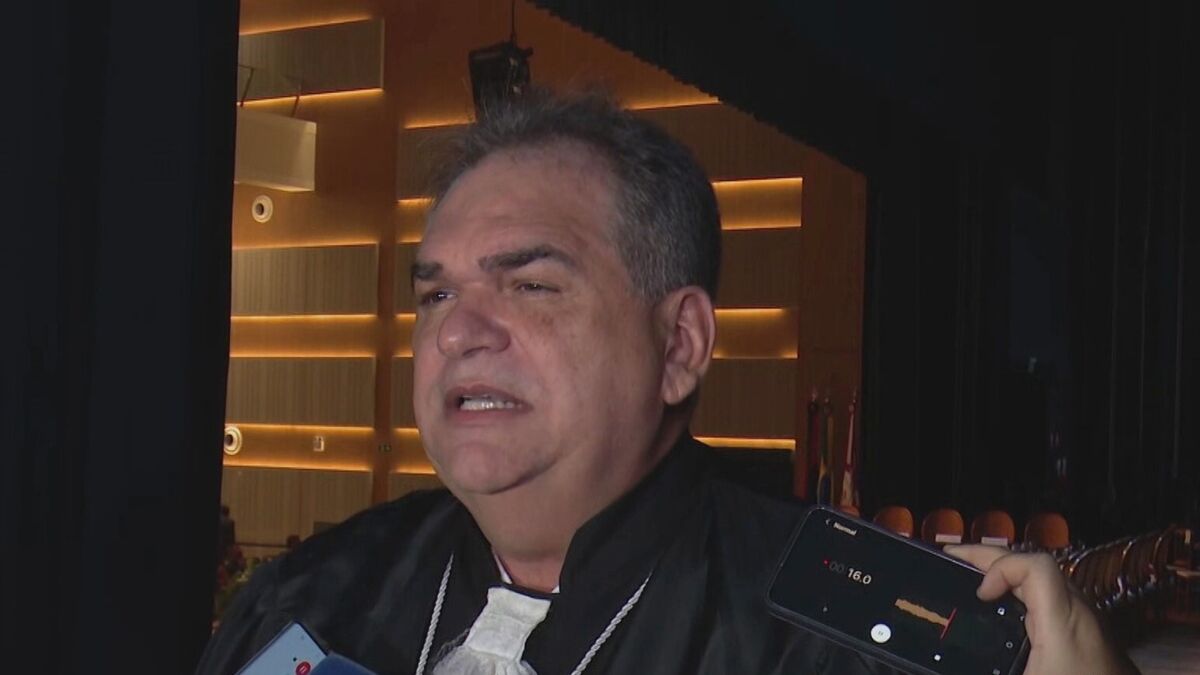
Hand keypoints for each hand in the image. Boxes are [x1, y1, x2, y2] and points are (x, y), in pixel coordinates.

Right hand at [944, 545, 1138, 674]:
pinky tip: (1002, 609)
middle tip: (951, 558)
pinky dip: (1020, 594)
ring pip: (1043, 581)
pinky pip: (1050, 600)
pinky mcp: (1087, 637)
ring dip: (1006, 574)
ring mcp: (1085, 624)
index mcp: (1064, 622)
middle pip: (1035, 565)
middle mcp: (1078, 613)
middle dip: (990, 558)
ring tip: (971, 578)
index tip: (979, 595)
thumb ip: (988, 670)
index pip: (1035, 565)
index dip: (1000, 567)